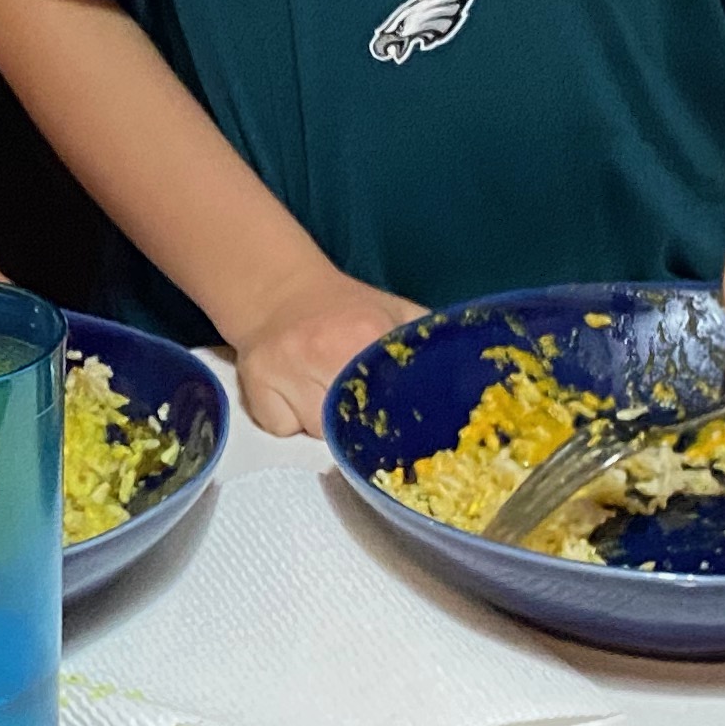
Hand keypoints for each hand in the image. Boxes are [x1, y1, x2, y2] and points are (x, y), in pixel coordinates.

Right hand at [229, 268, 423, 439]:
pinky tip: (294, 397)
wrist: (278, 291)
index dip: (398, 422)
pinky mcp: (254, 386)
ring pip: (315, 434)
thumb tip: (470, 375)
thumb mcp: (395, 312)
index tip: (405, 433)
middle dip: (359, 429)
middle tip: (363, 413)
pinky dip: (288, 425)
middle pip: (349, 426)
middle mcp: (323, 350)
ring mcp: (284, 370)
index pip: (390, 399)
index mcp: (365, 332)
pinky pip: (280, 430)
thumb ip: (428, 341)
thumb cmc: (345, 309)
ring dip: (324, 427)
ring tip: (324, 394)